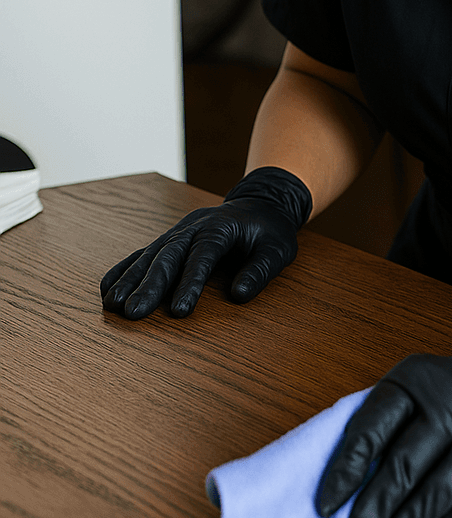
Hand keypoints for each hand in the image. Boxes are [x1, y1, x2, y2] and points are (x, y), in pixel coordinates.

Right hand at [100, 166, 311, 318]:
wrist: (259, 204)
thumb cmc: (269, 231)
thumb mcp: (278, 249)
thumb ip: (260, 270)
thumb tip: (238, 296)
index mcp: (220, 227)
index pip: (203, 255)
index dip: (190, 283)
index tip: (179, 312)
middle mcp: (193, 227)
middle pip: (168, 255)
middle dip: (149, 285)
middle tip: (133, 313)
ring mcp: (178, 231)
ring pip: (150, 254)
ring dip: (129, 280)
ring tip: (112, 305)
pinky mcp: (169, 239)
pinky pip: (143, 253)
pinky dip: (124, 270)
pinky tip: (107, 288)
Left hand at [315, 314, 451, 517]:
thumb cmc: (443, 394)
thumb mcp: (405, 389)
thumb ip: (375, 426)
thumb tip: (339, 490)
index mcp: (415, 381)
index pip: (372, 429)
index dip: (346, 471)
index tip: (326, 507)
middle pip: (406, 463)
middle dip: (376, 506)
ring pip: (443, 487)